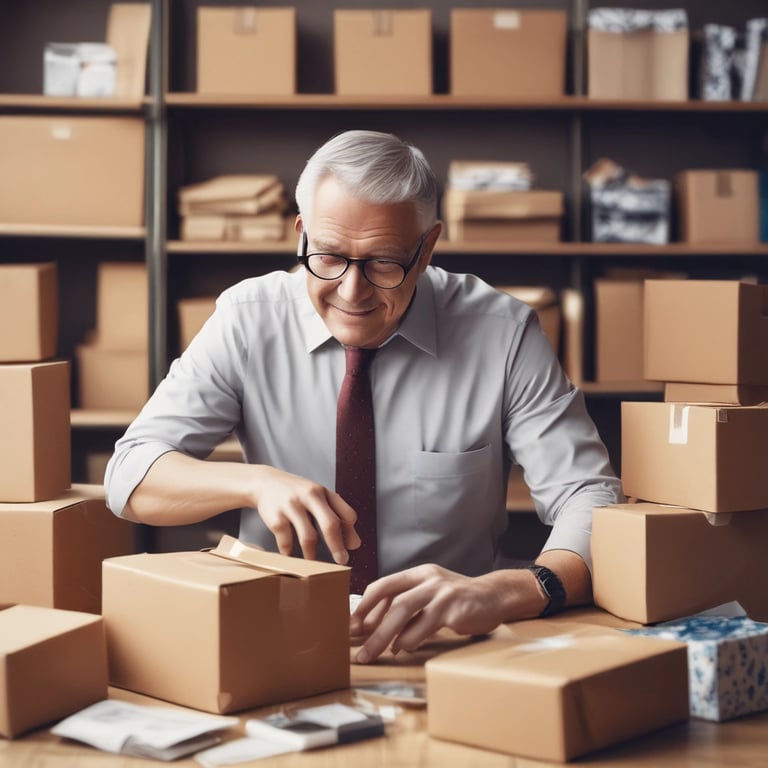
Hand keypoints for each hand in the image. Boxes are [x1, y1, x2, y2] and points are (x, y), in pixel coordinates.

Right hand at [250, 465, 360, 563]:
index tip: (351, 547)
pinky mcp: (275, 518)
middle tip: (342, 561)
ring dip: (313, 556)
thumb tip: (355, 545)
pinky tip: (292, 559)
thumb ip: (338, 516)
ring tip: (315, 566)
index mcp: (323, 492)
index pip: (346, 513)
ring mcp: (291, 506)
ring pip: (308, 537)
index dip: (351, 532)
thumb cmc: (298, 494)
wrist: (265, 482)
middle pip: (330, 524)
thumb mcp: (319, 498)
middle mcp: (309, 496)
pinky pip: (286, 543)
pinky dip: (291, 554)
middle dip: (337, 546)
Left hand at [349, 564, 514, 663]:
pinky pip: (425, 625)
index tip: (351, 626)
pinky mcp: (454, 608)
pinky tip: (403, 649)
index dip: (364, 606)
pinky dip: (410, 639)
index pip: (383, 585)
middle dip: (371, 628)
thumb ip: (408, 607)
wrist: (495, 597)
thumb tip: (376, 630)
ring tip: (373, 654)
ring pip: (404, 611)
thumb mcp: (430, 596)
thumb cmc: (458, 600)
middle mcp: (428, 579)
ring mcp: (441, 592)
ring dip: (384, 636)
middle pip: (392, 601)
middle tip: (359, 650)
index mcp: (418, 574)